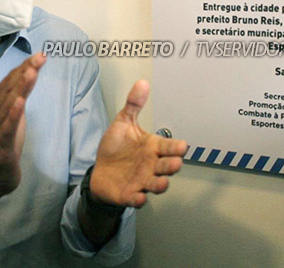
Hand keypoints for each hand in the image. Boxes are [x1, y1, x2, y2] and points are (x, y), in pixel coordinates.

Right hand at [0, 53, 45, 196]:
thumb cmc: (4, 144)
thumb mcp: (13, 116)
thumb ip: (17, 96)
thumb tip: (28, 75)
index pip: (11, 81)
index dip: (25, 67)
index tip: (39, 54)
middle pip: (11, 88)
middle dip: (26, 71)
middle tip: (40, 56)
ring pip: (9, 103)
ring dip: (21, 86)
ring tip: (31, 71)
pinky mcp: (2, 143)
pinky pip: (8, 126)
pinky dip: (14, 112)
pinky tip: (20, 101)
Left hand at [90, 80, 187, 207]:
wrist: (100, 171)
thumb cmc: (116, 148)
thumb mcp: (123, 123)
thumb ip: (134, 105)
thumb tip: (143, 82)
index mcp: (152, 148)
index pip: (168, 147)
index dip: (175, 148)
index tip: (183, 146)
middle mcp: (151, 165)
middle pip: (166, 167)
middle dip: (172, 166)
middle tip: (175, 163)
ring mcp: (141, 181)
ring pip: (156, 184)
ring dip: (161, 184)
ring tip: (162, 182)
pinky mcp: (129, 194)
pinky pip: (136, 199)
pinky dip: (138, 199)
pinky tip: (138, 197)